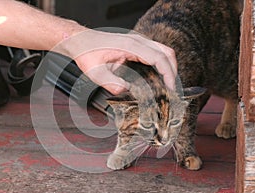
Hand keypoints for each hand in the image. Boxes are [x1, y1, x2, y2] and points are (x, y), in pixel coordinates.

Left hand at [56, 29, 176, 94]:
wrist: (80, 41)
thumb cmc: (87, 53)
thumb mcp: (95, 71)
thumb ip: (110, 82)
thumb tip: (125, 91)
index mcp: (131, 46)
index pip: (159, 58)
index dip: (168, 74)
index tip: (170, 88)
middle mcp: (137, 41)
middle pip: (167, 53)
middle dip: (173, 71)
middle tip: (173, 90)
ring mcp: (138, 41)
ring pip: (163, 51)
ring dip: (169, 66)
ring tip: (169, 84)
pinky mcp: (136, 44)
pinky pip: (156, 52)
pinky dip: (162, 63)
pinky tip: (159, 76)